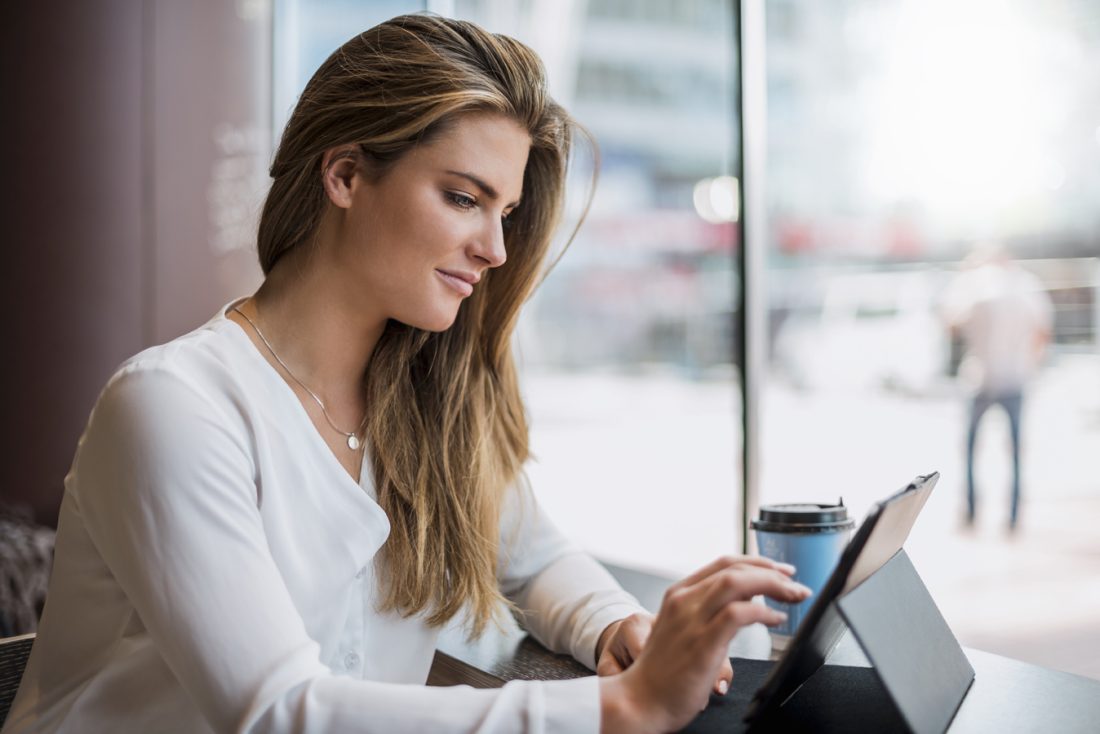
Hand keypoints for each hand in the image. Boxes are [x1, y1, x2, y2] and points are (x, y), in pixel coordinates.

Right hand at [599, 555, 807, 733]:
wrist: (640, 700)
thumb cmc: (663, 673)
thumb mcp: (683, 630)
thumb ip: (710, 612)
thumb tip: (748, 601)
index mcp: (679, 594)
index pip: (724, 563)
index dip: (757, 562)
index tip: (780, 570)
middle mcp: (684, 600)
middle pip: (735, 568)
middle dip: (772, 571)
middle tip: (795, 584)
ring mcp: (692, 619)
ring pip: (738, 582)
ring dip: (773, 585)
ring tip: (793, 596)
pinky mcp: (703, 642)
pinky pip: (738, 614)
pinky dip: (763, 611)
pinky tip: (775, 619)